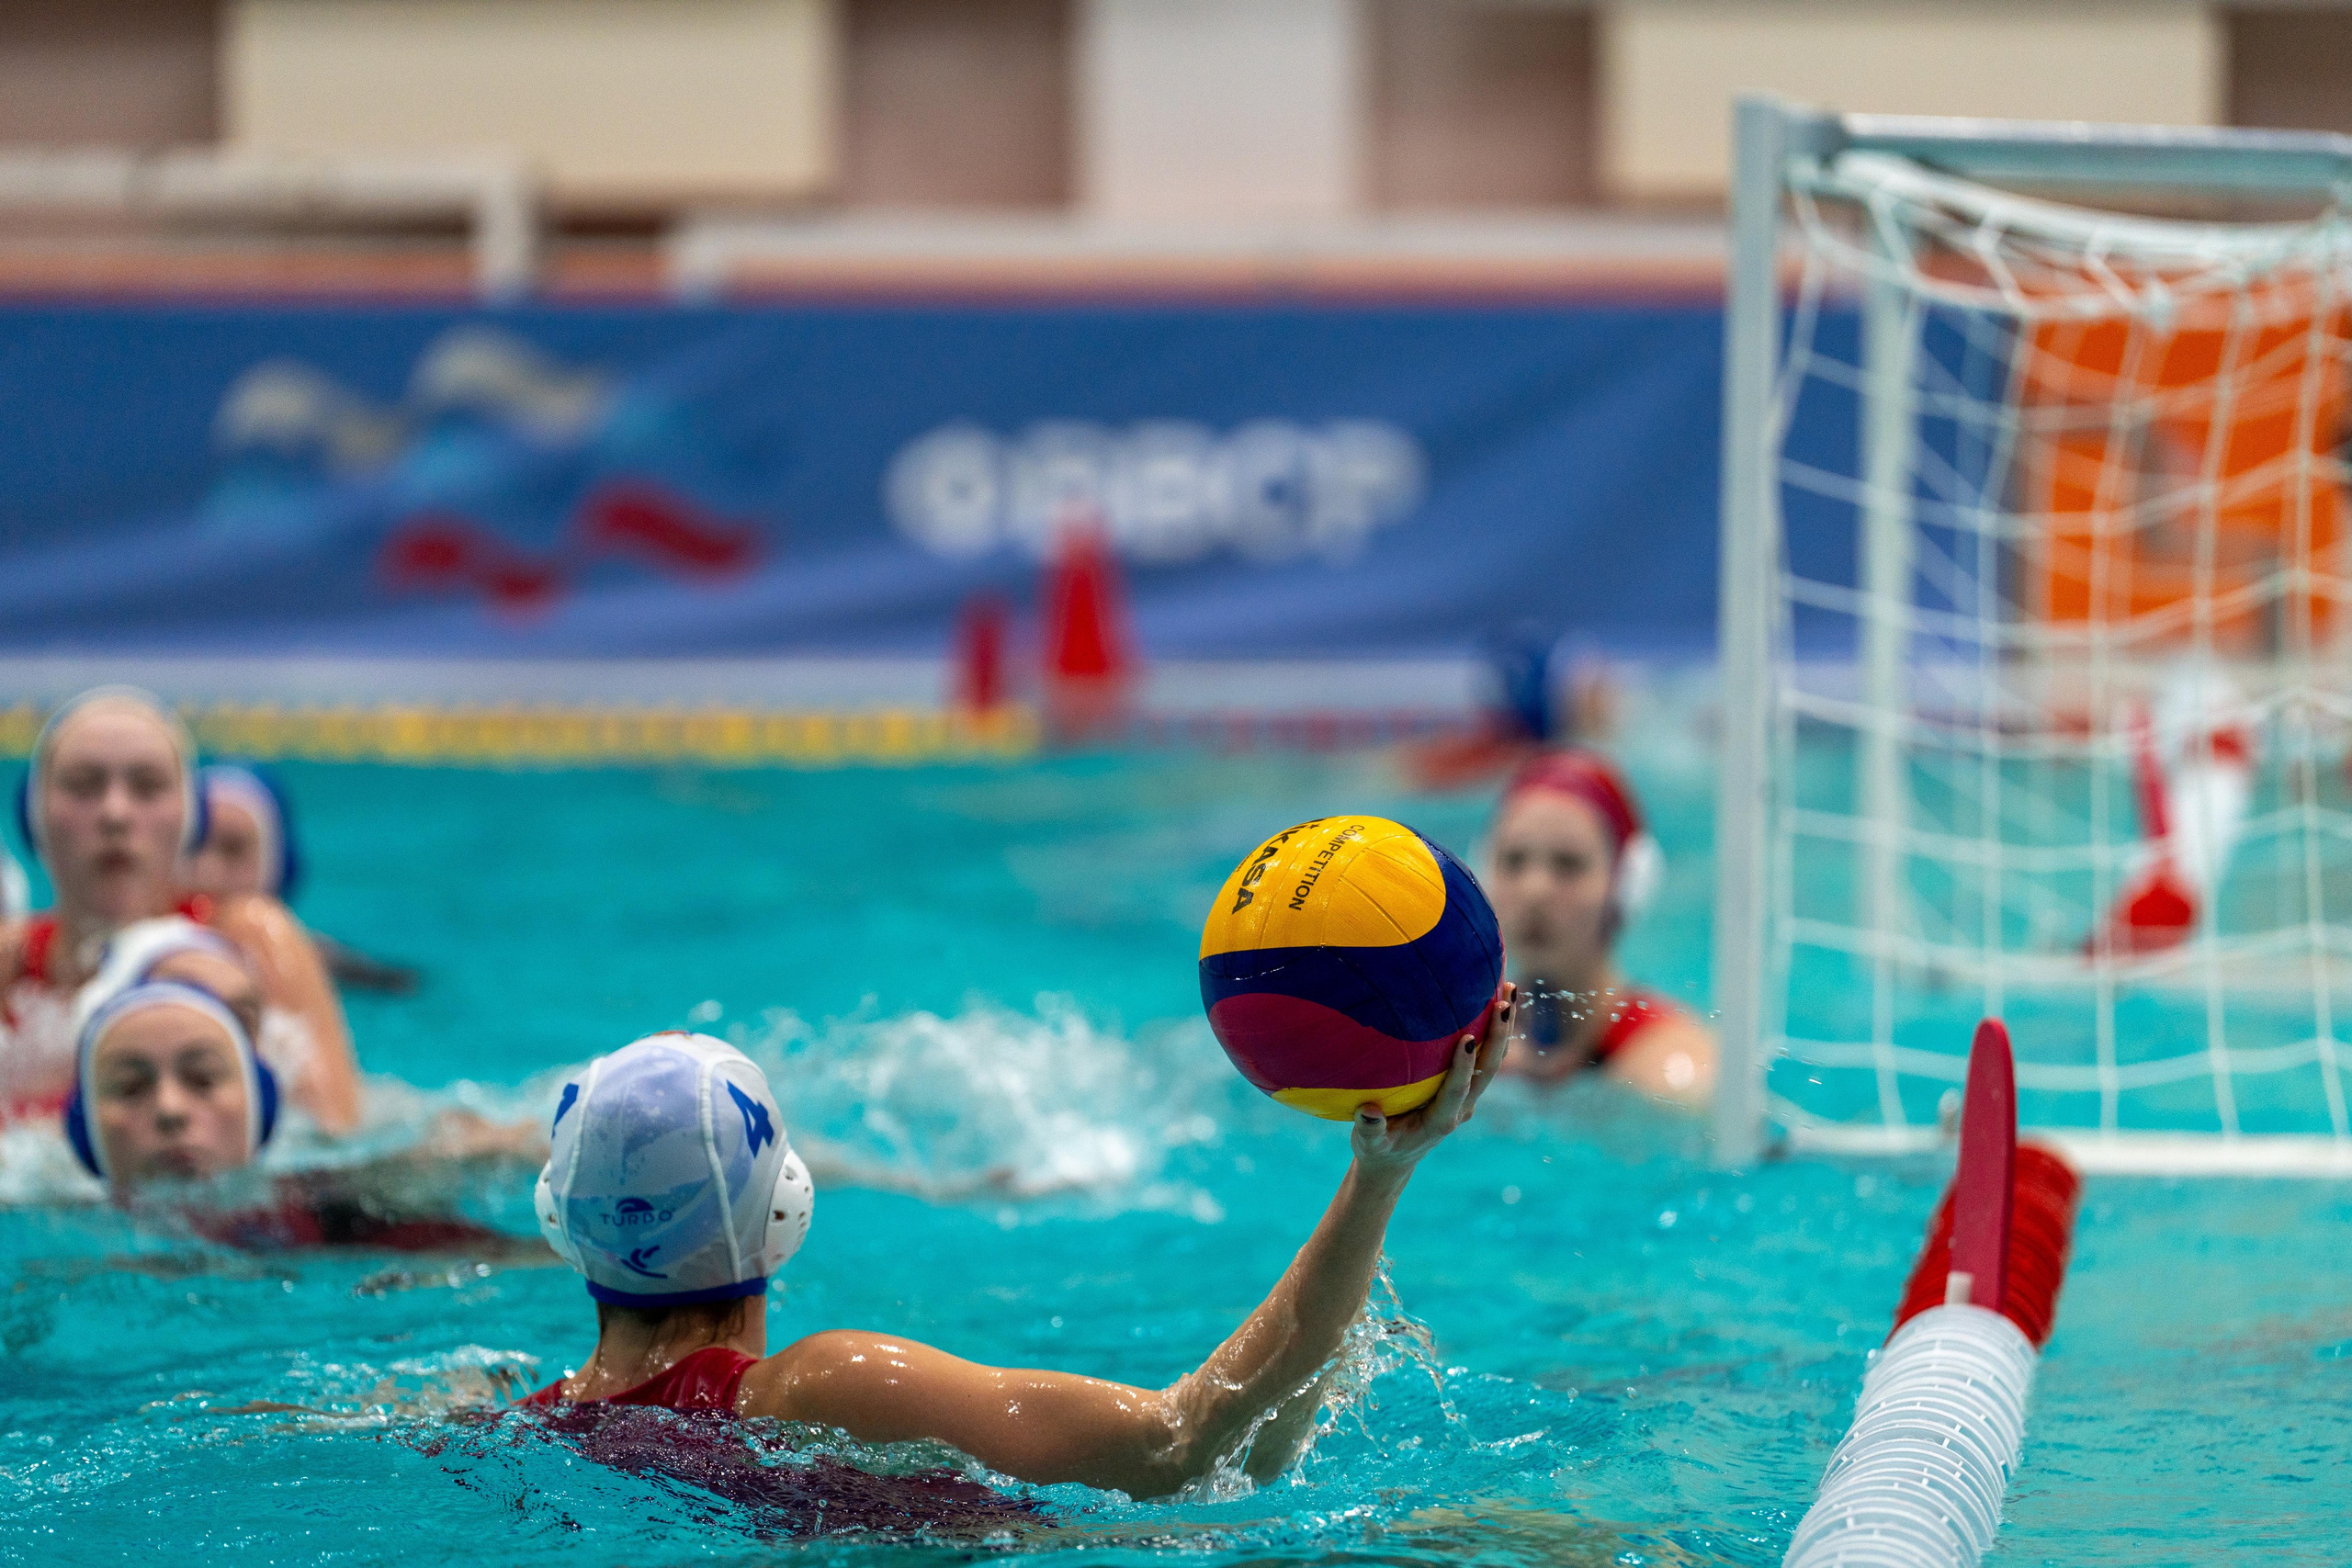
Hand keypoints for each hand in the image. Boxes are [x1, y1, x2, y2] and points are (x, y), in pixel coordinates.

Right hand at [1350, 982, 1515, 1181]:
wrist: (1396, 1157)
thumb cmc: (1379, 1148)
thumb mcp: (1370, 1145)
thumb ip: (1371, 1131)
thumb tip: (1368, 1113)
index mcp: (1441, 1120)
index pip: (1457, 1090)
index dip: (1464, 1066)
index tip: (1467, 1038)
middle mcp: (1462, 1106)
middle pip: (1488, 1070)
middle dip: (1497, 1036)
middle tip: (1502, 1003)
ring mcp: (1467, 1095)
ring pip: (1493, 1059)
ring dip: (1503, 1027)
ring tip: (1509, 987)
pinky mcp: (1466, 1085)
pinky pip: (1485, 1055)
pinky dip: (1493, 1028)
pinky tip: (1492, 996)